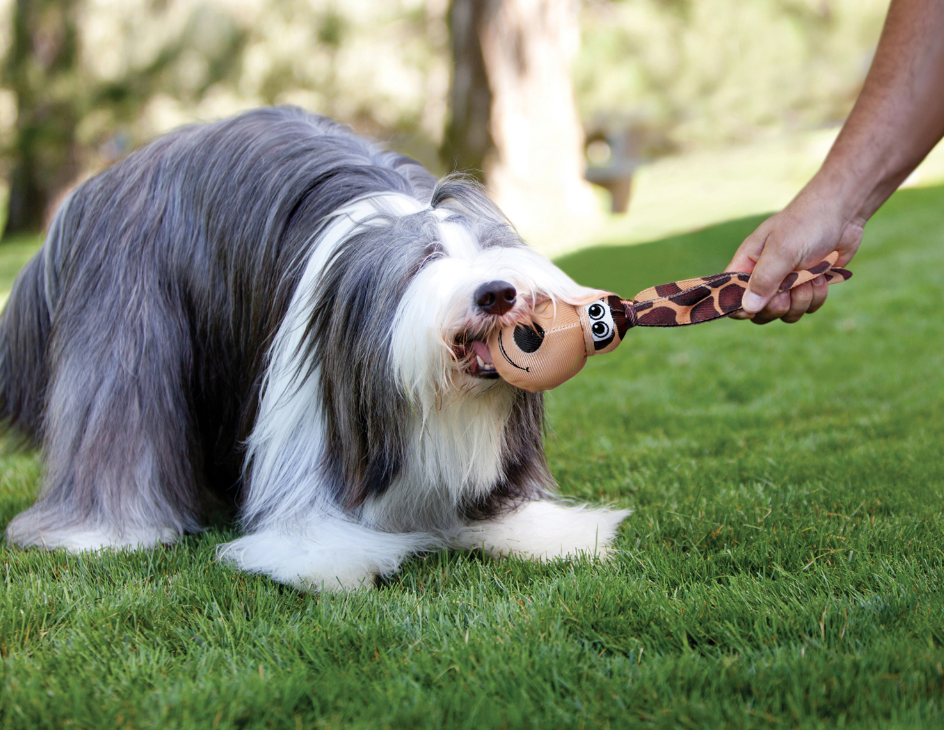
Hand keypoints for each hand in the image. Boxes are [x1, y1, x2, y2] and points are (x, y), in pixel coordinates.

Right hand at [726, 189, 862, 323]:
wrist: (842, 214)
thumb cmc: (806, 224)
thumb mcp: (782, 250)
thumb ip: (764, 280)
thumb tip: (748, 308)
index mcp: (747, 264)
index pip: (730, 295)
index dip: (739, 307)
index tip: (756, 308)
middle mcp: (764, 277)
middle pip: (760, 312)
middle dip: (778, 305)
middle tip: (789, 288)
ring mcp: (786, 284)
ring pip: (786, 313)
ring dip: (802, 299)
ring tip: (810, 275)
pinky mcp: (807, 287)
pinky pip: (807, 308)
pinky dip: (817, 296)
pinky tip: (822, 276)